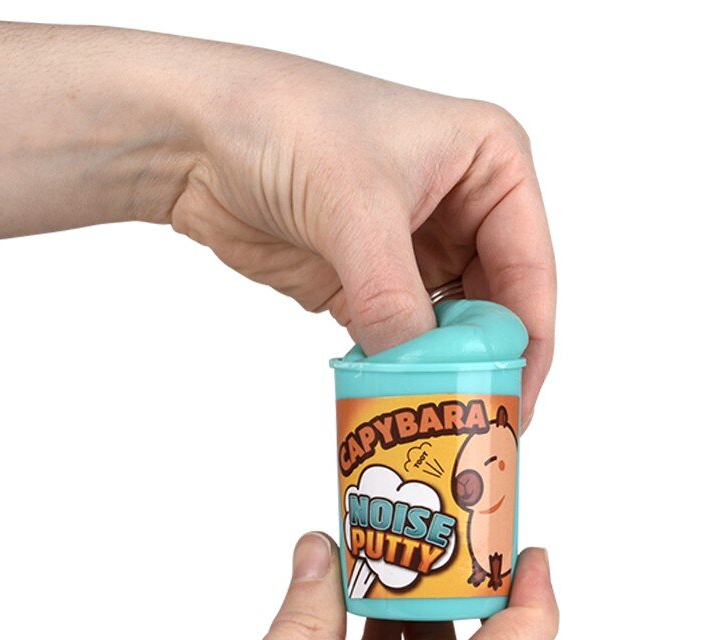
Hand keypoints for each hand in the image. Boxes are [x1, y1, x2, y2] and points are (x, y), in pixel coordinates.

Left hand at [166, 48, 555, 423]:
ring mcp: (415, 248)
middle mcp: (462, 207)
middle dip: (487, 366)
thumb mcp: (356, 207)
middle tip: (482, 429)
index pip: (530, 268)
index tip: (517, 402)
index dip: (529, 342)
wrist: (195, 135)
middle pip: (496, 308)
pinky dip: (400, 371)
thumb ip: (392, 297)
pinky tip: (398, 401)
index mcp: (490, 164)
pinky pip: (401, 339)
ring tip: (442, 425)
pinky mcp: (370, 282)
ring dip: (442, 373)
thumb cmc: (284, 123)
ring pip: (449, 330)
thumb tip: (421, 375)